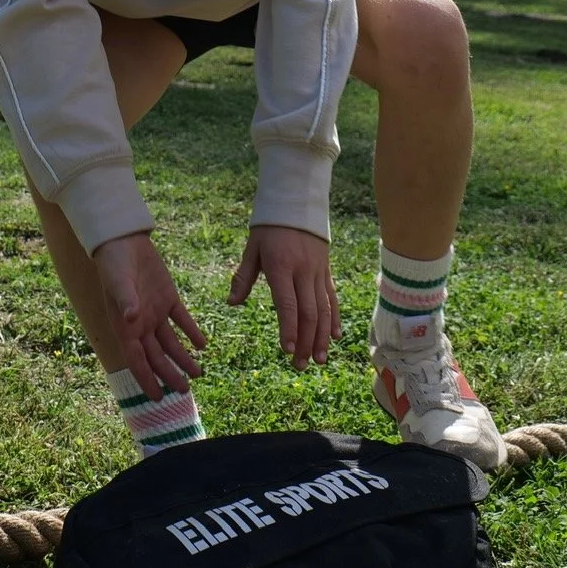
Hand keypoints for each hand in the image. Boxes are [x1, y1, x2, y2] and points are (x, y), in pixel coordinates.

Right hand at [93, 232, 207, 399]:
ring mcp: (155, 312)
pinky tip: (203, 345)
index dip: (147, 380)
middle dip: (169, 374)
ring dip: (183, 358)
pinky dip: (192, 332)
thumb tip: (130, 318)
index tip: (158, 398)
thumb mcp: (119, 282)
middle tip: (185, 390)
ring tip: (199, 373)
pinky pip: (181, 320)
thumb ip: (126, 300)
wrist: (123, 240)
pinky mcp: (167, 298)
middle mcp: (140, 324)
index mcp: (125, 326)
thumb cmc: (115, 263)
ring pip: (171, 342)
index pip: (137, 361)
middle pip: (157, 356)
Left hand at [228, 225, 339, 367]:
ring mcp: (318, 272)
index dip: (289, 328)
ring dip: (322, 336)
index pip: (287, 303)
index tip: (288, 349)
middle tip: (301, 365)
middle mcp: (303, 271)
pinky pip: (332, 298)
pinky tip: (335, 337)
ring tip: (319, 359)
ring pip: (323, 309)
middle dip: (306, 341)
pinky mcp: (326, 271)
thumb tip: (231, 304)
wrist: (297, 203)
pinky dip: (334, 319)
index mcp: (280, 266)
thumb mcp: (252, 248)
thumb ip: (243, 277)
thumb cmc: (268, 227)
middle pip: (308, 312)